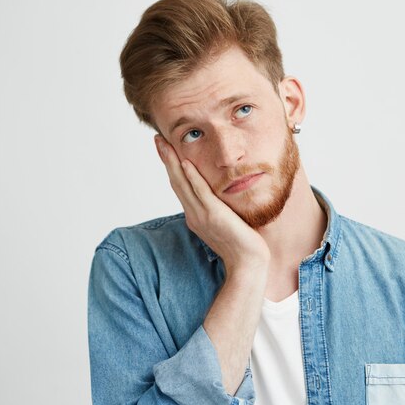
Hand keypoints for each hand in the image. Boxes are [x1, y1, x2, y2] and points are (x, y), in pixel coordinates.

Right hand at [154, 135, 269, 273]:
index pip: (180, 187)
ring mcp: (202, 215)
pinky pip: (201, 192)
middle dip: (166, 159)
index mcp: (195, 216)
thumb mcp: (225, 223)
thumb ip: (218, 210)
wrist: (247, 265)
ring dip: (172, 162)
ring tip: (164, 144)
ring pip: (182, 184)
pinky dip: (191, 177)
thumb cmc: (241, 246)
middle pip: (176, 181)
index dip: (171, 167)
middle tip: (157, 139)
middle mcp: (194, 214)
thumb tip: (219, 198)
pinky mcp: (215, 215)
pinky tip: (185, 162)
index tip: (165, 149)